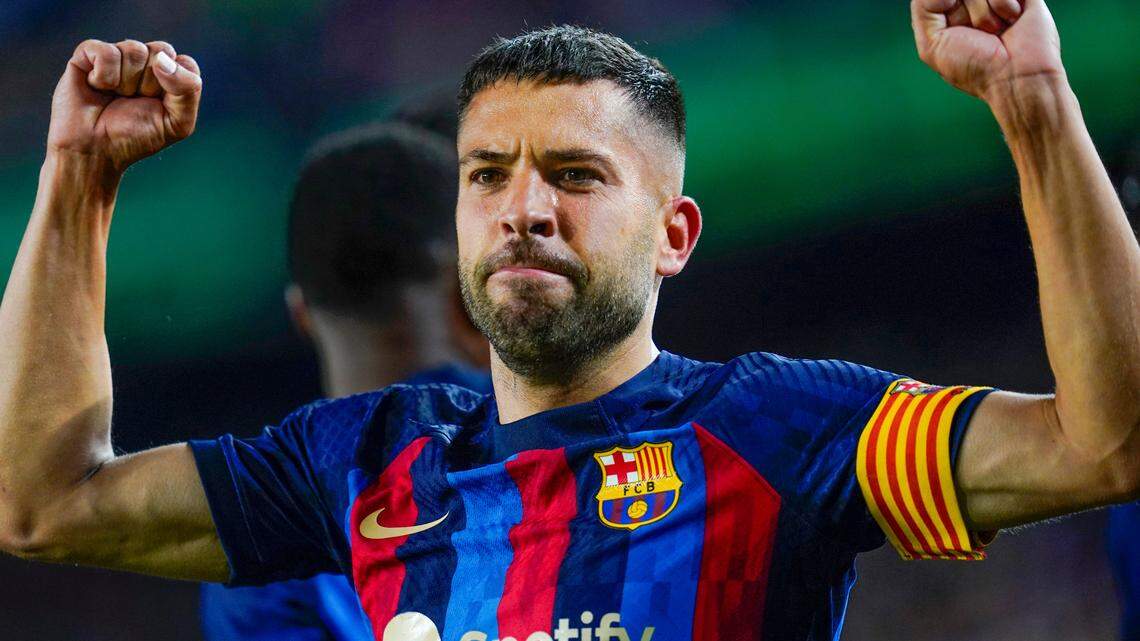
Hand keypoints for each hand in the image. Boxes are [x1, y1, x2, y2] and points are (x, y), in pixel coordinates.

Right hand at [47, 40, 201, 172]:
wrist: (95, 150)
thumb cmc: (137, 136)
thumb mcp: (177, 123)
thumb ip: (188, 90)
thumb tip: (163, 59)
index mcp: (169, 75)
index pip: (185, 63)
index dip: (175, 86)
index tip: (160, 105)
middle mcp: (144, 61)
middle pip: (160, 51)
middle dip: (150, 84)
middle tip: (134, 101)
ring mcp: (117, 55)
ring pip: (134, 50)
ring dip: (126, 83)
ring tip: (115, 96)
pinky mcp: (88, 54)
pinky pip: (106, 52)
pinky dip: (104, 76)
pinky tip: (97, 87)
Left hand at [911, 0, 1063, 103]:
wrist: (1016, 78)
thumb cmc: (973, 68)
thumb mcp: (932, 44)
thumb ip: (924, 8)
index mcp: (948, 13)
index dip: (945, 7)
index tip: (955, 27)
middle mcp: (972, 1)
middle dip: (965, 12)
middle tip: (978, 34)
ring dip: (984, 13)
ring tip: (996, 31)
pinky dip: (1003, 4)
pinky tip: (1011, 19)